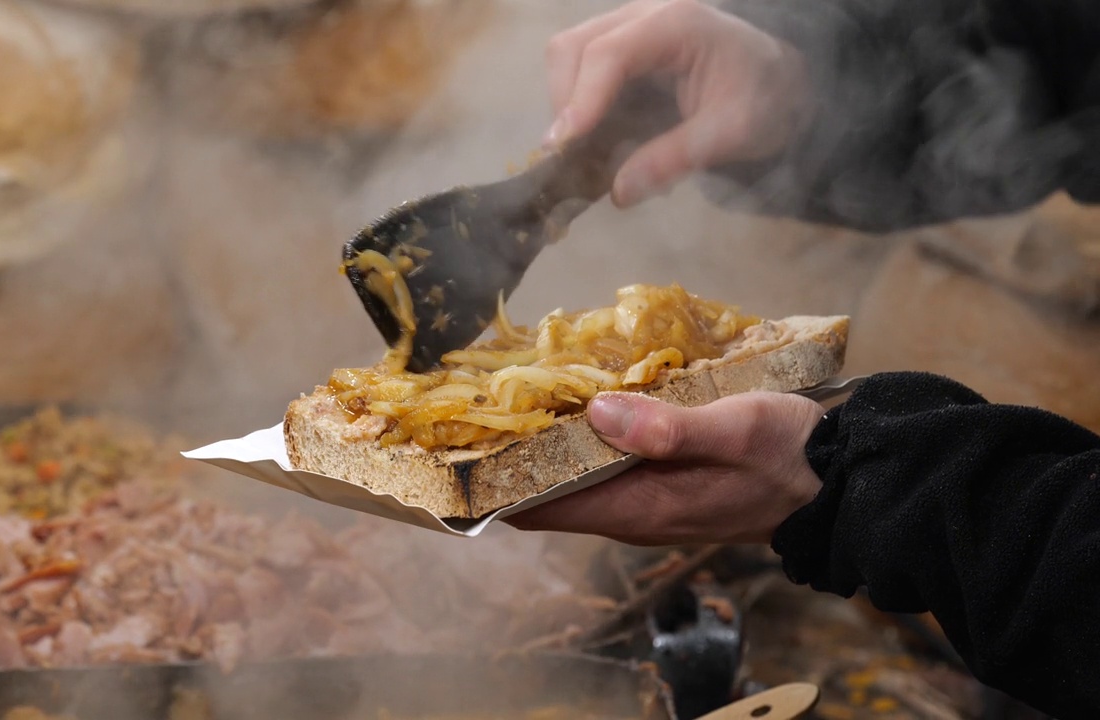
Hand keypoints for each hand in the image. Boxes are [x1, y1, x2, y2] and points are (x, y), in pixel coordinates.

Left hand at [504, 391, 824, 544]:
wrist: (842, 479)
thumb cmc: (789, 454)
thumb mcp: (733, 432)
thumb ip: (666, 428)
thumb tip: (596, 412)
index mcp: (639, 508)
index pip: (542, 508)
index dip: (497, 484)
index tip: (461, 446)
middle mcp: (633, 513)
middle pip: (549, 493)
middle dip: (514, 458)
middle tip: (479, 404)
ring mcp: (648, 500)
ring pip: (575, 477)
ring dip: (546, 445)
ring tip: (513, 395)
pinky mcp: (664, 482)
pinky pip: (603, 466)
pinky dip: (581, 440)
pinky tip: (574, 400)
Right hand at [544, 0, 813, 206]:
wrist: (781, 82)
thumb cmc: (764, 98)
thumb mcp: (731, 133)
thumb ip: (674, 159)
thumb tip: (619, 192)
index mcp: (675, 24)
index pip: (608, 54)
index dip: (580, 100)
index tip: (564, 146)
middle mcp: (642, 16)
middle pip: (572, 48)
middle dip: (565, 103)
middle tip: (571, 156)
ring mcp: (627, 29)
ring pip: (567, 57)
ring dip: (566, 106)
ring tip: (584, 152)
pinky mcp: (621, 51)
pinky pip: (580, 73)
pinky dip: (579, 109)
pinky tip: (597, 143)